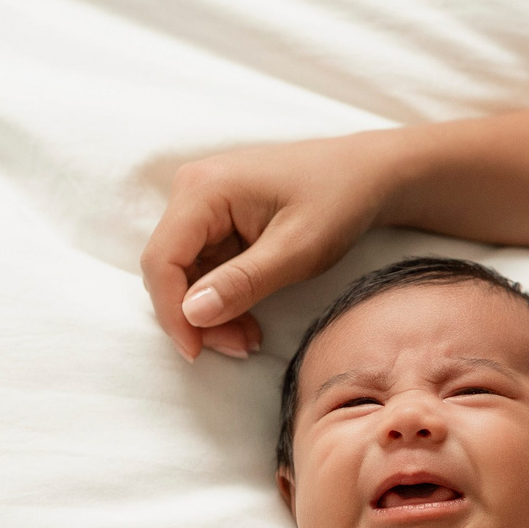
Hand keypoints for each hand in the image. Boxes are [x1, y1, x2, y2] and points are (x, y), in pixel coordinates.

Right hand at [140, 131, 403, 360]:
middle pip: (168, 270)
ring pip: (185, 274)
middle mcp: (192, 191)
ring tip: (251, 337)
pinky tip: (250, 318)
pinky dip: (223, 297)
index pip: (161, 261)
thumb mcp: (297, 250)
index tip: (197, 352)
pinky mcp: (217, 219)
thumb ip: (244, 282)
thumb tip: (192, 313)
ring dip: (212, 312)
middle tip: (240, 347)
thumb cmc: (338, 201)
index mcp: (203, 189)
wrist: (367, 175)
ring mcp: (203, 204)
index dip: (172, 312)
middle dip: (197, 316)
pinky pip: (205, 267)